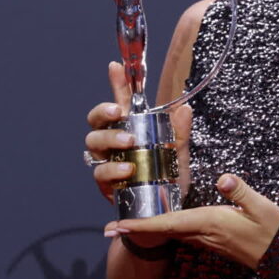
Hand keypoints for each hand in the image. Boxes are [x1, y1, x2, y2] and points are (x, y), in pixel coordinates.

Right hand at [85, 61, 192, 204]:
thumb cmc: (169, 178)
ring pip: (93, 143)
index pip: (120, 102)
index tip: (115, 66)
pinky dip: (113, 168)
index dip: (116, 83)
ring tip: (129, 142)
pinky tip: (128, 169)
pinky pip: (100, 172)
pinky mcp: (106, 184)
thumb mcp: (179, 153)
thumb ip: (180, 132)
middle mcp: (114, 143)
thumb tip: (186, 107)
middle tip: (118, 112)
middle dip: (103, 112)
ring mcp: (107, 162)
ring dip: (109, 139)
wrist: (166, 212)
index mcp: (131, 129)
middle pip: (96, 120)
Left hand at [104, 173, 278, 269]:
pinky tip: (157, 218)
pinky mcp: (208, 237)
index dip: (141, 225)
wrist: (278, 255)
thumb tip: (223, 178)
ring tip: (125, 220)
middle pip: (161, 229)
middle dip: (135, 228)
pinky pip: (178, 230)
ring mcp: (203, 237)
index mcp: (208, 222)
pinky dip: (162, 225)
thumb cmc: (270, 229)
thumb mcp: (261, 207)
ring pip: (168, 230)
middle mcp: (200, 232)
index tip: (117, 226)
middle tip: (109, 227)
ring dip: (147, 227)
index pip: (167, 223)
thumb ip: (240, 191)